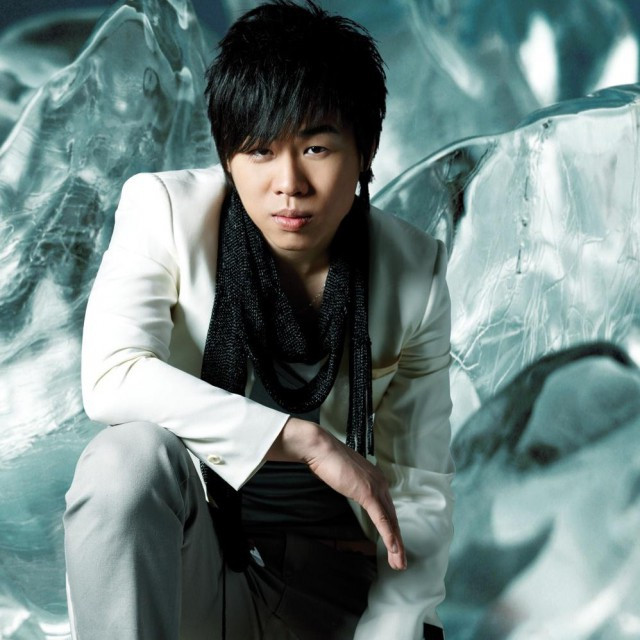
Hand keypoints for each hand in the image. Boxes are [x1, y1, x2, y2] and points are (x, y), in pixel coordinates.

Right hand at [266, 418, 406, 569]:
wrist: (320, 448)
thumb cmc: (327, 460)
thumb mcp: (344, 476)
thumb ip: (352, 483)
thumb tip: (350, 488)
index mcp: (375, 479)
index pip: (387, 509)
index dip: (391, 530)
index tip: (393, 548)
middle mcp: (380, 483)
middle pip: (392, 518)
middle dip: (397, 542)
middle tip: (400, 562)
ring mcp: (375, 488)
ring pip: (390, 521)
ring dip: (396, 545)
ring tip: (399, 564)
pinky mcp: (368, 493)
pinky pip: (381, 519)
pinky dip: (388, 536)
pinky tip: (393, 550)